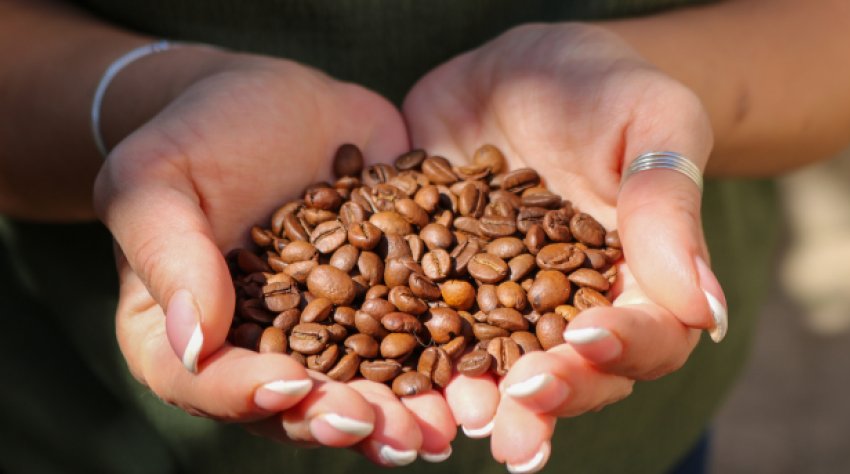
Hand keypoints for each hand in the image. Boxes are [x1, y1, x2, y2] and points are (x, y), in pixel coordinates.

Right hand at [94, 51, 454, 463]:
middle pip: (302, 401)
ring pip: (368, 379)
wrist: (270, 100)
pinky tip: (484, 364)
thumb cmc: (194, 137)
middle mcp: (270, 345)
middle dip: (349, 421)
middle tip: (393, 437)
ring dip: (409, 410)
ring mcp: (337, 322)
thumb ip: (169, 255)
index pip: (210, 383)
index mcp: (196, 335)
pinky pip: (419, 326)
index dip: (249, 395)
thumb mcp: (156, 180)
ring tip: (445, 426)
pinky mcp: (390, 290)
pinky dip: (450, 350)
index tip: (291, 387)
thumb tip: (193, 341)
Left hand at [404, 23, 726, 469]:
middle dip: (549, 396)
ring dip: (484, 402)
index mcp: (640, 278)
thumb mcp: (649, 121)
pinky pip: (436, 332)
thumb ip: (667, 205)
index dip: (624, 347)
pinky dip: (421, 361)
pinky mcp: (449, 288)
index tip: (588, 338)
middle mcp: (575, 307)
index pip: (649, 334)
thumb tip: (705, 308)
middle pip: (576, 372)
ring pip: (505, 369)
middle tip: (518, 411)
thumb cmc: (604, 86)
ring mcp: (507, 303)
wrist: (521, 69)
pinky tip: (397, 379)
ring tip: (461, 418)